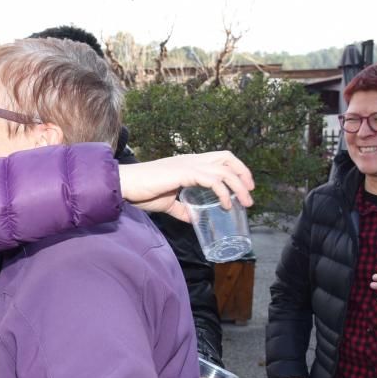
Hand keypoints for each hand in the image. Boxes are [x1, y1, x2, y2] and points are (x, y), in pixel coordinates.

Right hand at [118, 151, 253, 221]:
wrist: (126, 185)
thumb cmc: (142, 192)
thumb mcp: (167, 203)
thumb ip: (181, 209)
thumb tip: (192, 219)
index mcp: (189, 163)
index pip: (220, 158)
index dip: (236, 168)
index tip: (244, 185)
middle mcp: (192, 160)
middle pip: (227, 158)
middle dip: (243, 174)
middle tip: (250, 194)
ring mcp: (189, 165)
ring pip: (224, 170)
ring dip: (239, 186)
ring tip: (245, 202)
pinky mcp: (185, 173)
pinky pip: (213, 180)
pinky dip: (223, 192)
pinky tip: (226, 205)